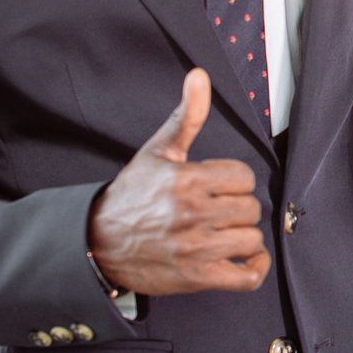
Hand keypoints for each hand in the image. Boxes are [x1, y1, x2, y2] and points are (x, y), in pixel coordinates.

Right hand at [88, 69, 271, 294]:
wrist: (97, 242)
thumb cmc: (132, 194)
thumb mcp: (157, 151)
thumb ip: (186, 115)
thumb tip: (200, 75)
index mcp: (187, 180)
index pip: (244, 177)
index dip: (234, 180)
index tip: (218, 186)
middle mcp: (193, 213)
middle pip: (250, 208)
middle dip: (237, 207)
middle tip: (217, 210)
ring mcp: (196, 248)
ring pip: (251, 239)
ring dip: (242, 236)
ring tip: (223, 232)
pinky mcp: (196, 276)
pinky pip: (248, 276)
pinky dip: (254, 267)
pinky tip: (245, 257)